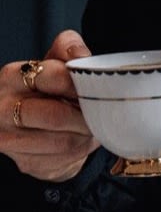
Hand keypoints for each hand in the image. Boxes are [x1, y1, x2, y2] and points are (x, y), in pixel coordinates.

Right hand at [0, 29, 98, 180]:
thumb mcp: (56, 61)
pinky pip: (63, 159)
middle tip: (100, 112)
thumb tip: (79, 55)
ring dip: (85, 135)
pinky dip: (80, 151)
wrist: (33, 125)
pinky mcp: (24, 162)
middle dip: (84, 115)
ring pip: (62, 141)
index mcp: (12, 77)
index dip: (79, 83)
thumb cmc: (47, 88)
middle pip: (55, 115)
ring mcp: (9, 139)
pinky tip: (82, 140)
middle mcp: (2, 108)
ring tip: (93, 126)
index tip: (96, 87)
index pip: (52, 77)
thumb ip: (68, 48)